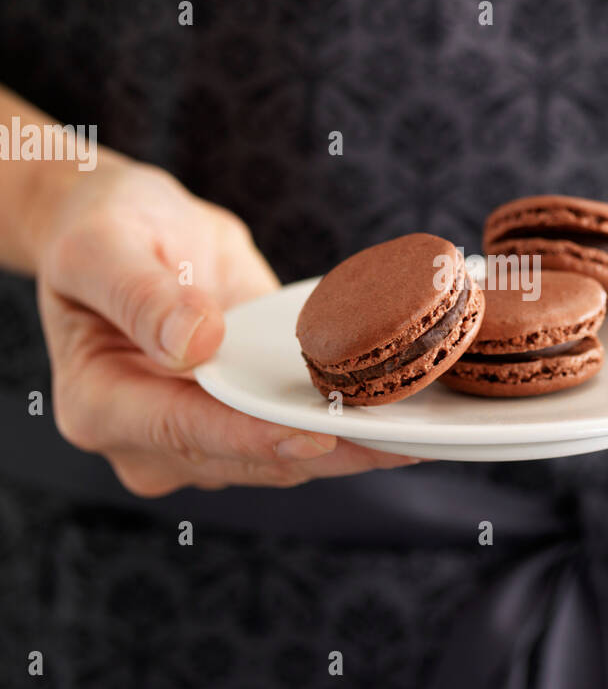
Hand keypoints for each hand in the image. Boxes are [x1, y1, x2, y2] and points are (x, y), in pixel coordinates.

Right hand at [32, 155, 415, 493]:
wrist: (121, 230)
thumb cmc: (101, 228)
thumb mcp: (104, 244)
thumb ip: (141, 294)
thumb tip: (196, 341)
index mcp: (99, 405)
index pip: (186, 430)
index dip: (257, 437)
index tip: (323, 435)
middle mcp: (147, 443)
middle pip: (250, 459)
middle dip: (332, 450)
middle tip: (411, 437)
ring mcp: (196, 442)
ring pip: (286, 461)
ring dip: (354, 449)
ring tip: (427, 430)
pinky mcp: (240, 425)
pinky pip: (301, 436)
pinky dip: (351, 431)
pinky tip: (409, 418)